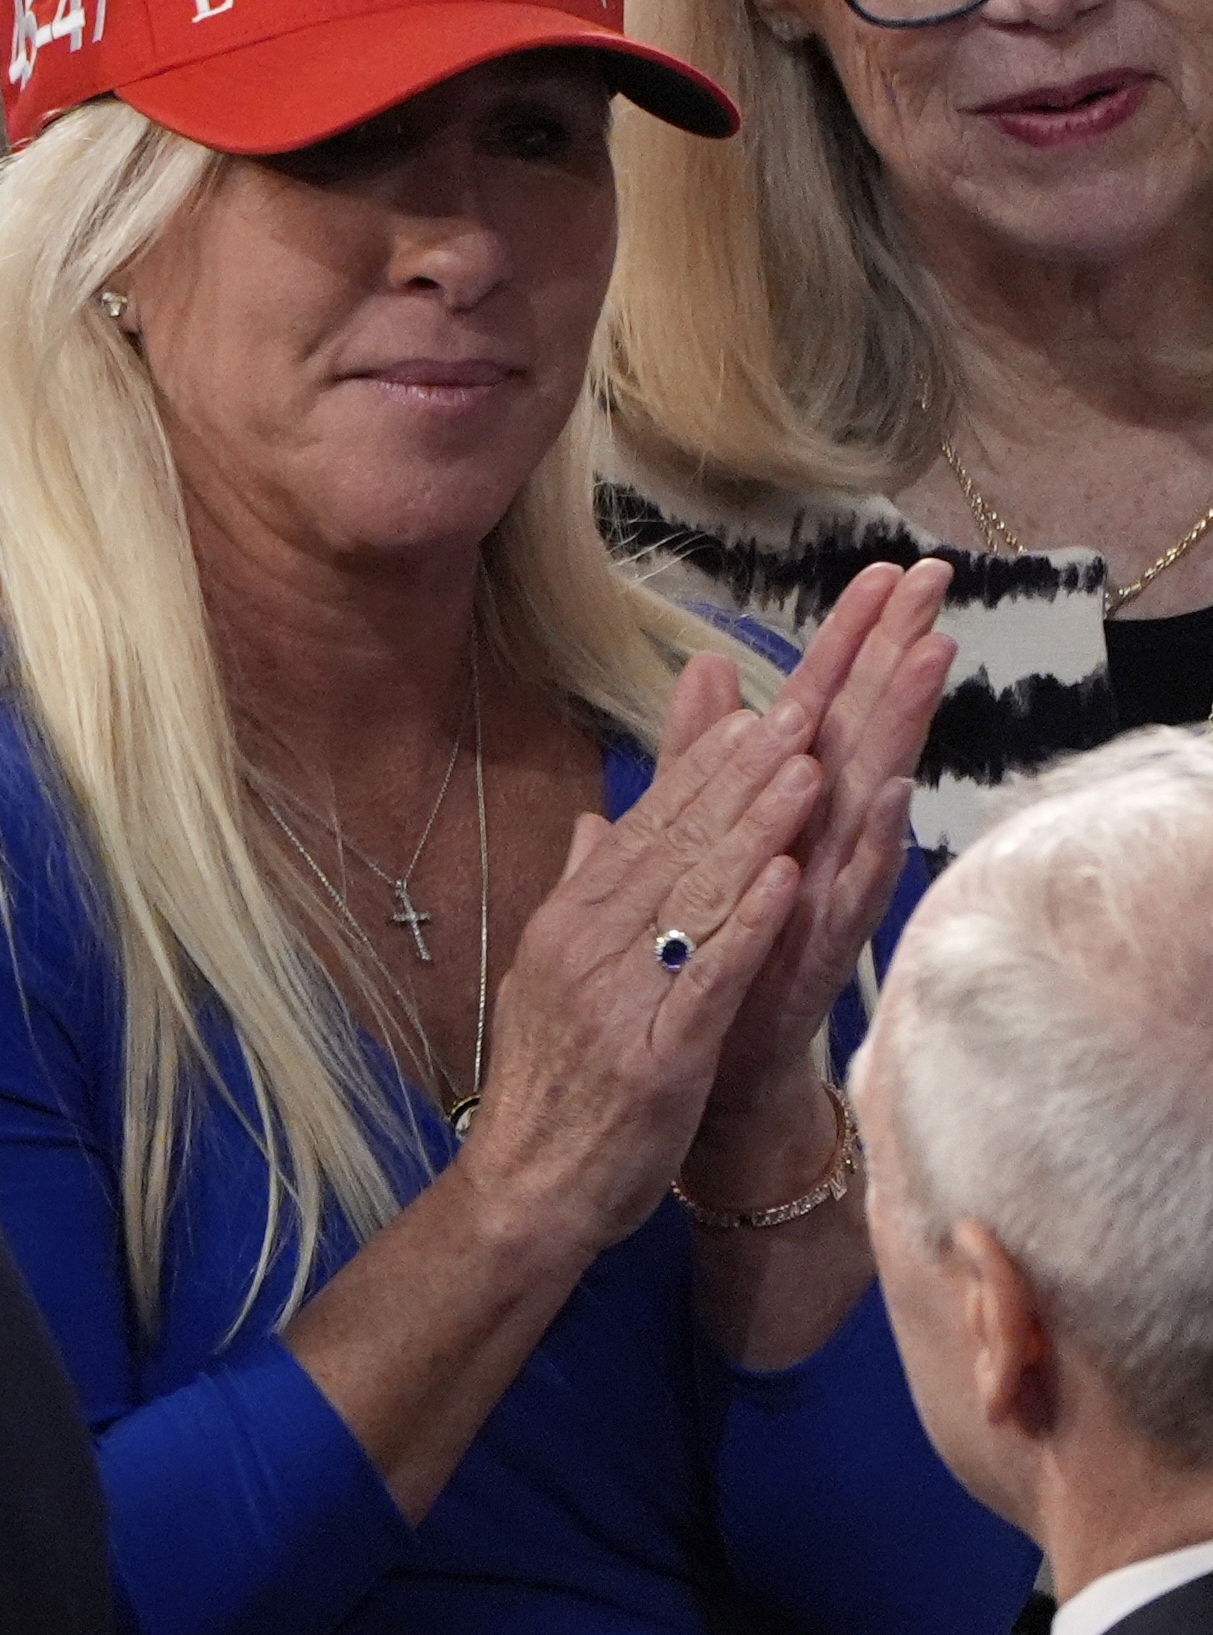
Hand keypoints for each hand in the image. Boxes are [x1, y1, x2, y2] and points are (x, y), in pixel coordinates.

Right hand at [450, 670, 826, 1268]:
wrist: (528, 1190)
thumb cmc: (552, 1089)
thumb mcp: (553, 977)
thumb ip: (581, 893)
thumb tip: (599, 821)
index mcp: (567, 925)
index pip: (646, 829)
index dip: (706, 768)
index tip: (761, 709)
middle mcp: (585, 949)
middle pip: (675, 846)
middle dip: (742, 775)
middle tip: (804, 707)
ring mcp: (617, 999)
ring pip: (696, 897)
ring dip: (756, 830)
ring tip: (812, 769)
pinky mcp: (655, 1054)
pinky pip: (709, 978)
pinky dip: (749, 926)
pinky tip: (791, 880)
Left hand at [692, 559, 952, 1139]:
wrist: (712, 1066)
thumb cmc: (717, 949)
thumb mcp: (701, 836)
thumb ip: (700, 758)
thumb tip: (705, 667)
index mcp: (791, 812)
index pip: (827, 709)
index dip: (855, 640)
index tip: (891, 568)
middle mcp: (820, 843)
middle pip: (863, 732)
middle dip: (897, 655)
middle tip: (934, 581)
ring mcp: (826, 894)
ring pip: (870, 798)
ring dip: (899, 729)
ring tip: (928, 659)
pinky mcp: (817, 949)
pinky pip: (849, 892)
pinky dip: (869, 845)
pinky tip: (887, 796)